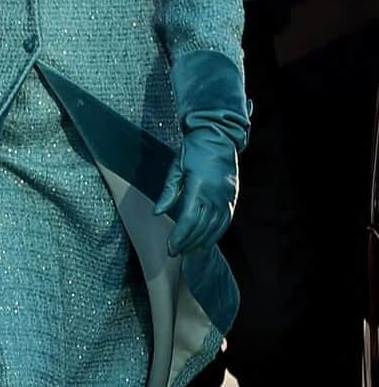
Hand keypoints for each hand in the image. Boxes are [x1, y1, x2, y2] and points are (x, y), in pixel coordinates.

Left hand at [154, 125, 238, 256]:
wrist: (218, 137)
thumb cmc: (193, 150)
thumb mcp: (176, 167)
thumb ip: (168, 192)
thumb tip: (158, 213)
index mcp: (199, 187)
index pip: (189, 220)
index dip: (179, 236)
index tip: (170, 248)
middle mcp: (216, 196)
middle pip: (201, 227)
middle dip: (187, 243)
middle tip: (175, 253)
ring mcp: (227, 198)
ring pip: (215, 228)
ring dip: (201, 242)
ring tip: (188, 251)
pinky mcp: (232, 198)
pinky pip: (225, 222)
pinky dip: (215, 234)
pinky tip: (206, 241)